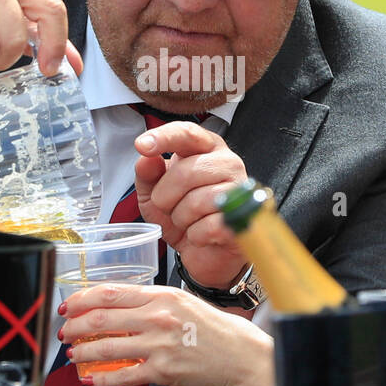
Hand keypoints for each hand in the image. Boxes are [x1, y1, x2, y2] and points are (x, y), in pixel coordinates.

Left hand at [59, 283, 274, 385]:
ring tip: (73, 355)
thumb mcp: (183, 302)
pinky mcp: (162, 371)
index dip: (82, 299)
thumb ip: (151, 302)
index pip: (111, 293)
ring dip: (83, 352)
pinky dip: (101, 378)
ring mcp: (159, 345)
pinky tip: (91, 379)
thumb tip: (116, 305)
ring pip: (107, 347)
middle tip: (65, 332)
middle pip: (102, 318)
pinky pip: (123, 375)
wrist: (240, 356)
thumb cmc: (214, 330)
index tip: (68, 306)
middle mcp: (158, 317)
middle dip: (75, 326)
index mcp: (162, 296)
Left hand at [132, 122, 249, 289]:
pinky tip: (200, 234)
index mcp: (205, 148)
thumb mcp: (154, 194)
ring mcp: (239, 190)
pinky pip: (208, 227)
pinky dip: (195, 235)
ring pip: (197, 201)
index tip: (142, 146)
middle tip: (169, 207)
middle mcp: (227, 163)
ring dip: (181, 218)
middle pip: (186, 171)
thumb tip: (145, 159)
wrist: (205, 252)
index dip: (164, 138)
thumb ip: (147, 174)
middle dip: (166, 196)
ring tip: (188, 221)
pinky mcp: (243, 219)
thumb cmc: (183, 216)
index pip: (187, 133)